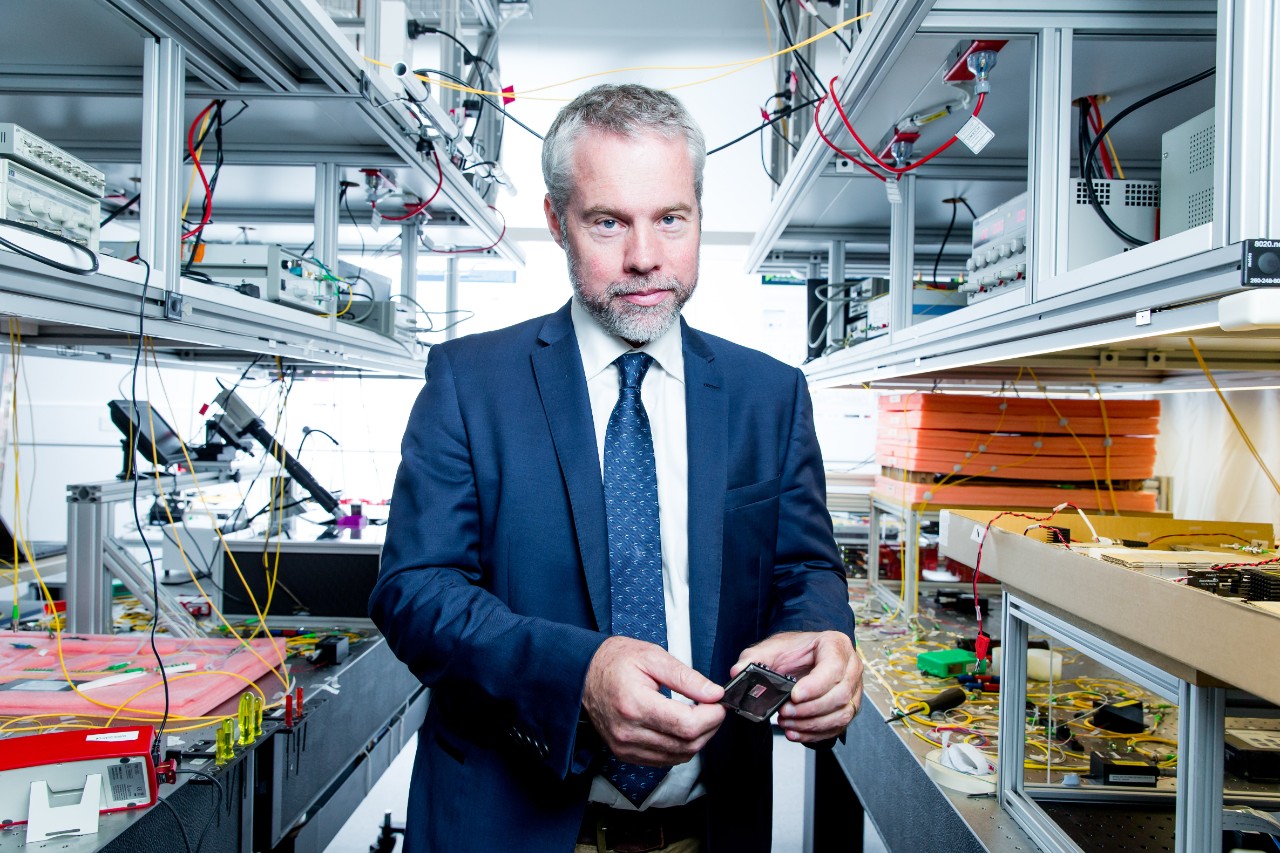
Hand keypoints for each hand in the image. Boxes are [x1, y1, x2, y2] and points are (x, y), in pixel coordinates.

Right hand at [583, 636, 725, 765]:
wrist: (583, 675)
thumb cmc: (615, 662)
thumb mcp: (653, 657)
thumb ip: (686, 677)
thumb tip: (713, 693)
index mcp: (635, 704)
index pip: (687, 725)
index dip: (712, 716)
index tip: (719, 702)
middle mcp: (628, 731)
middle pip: (686, 744)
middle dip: (710, 727)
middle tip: (713, 707)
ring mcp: (626, 747)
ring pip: (679, 756)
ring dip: (697, 739)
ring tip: (699, 715)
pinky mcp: (626, 754)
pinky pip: (665, 760)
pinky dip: (680, 747)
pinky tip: (681, 727)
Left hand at [732, 631, 862, 742]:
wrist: (804, 655)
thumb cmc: (795, 649)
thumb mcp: (771, 648)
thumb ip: (753, 658)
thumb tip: (738, 671)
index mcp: (835, 645)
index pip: (833, 667)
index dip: (815, 686)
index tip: (794, 696)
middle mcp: (850, 667)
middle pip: (839, 695)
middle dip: (809, 709)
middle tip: (785, 712)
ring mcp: (853, 689)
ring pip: (841, 714)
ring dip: (812, 724)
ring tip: (787, 723)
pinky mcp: (849, 707)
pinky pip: (838, 727)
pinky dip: (816, 734)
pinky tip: (796, 733)